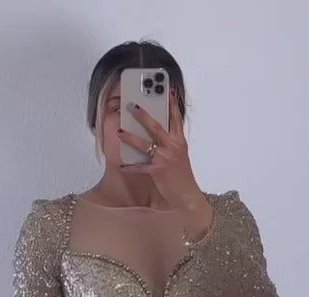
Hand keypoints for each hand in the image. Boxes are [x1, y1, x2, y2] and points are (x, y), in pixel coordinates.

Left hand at [118, 91, 213, 234]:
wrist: (187, 195)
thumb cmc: (182, 176)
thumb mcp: (180, 155)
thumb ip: (171, 142)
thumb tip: (157, 133)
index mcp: (179, 141)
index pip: (176, 118)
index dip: (172, 103)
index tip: (168, 89)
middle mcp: (173, 146)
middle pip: (156, 126)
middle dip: (144, 115)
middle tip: (133, 105)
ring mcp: (165, 158)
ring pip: (145, 143)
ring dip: (131, 137)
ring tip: (120, 132)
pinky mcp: (158, 171)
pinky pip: (140, 167)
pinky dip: (130, 166)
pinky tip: (121, 165)